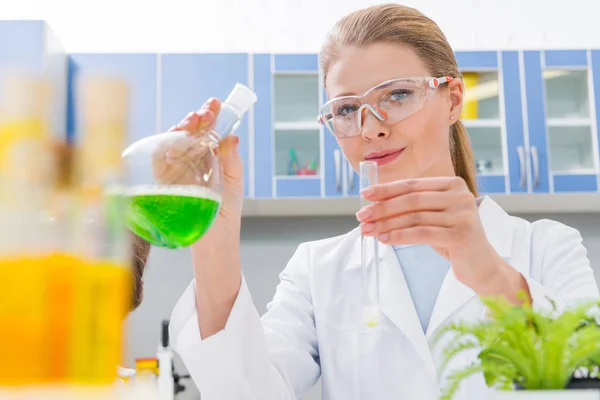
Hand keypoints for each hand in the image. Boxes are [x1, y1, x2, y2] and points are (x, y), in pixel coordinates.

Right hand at [153, 98, 243, 219]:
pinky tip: (177, 140)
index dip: (210, 116)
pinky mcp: (164, 181)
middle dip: (196, 118)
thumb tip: (233, 137)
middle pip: (190, 132)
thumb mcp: (234, 183)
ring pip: (174, 140)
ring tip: (195, 120)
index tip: (216, 104)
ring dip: (182, 128)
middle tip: (206, 111)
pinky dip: (166, 147)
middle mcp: (191, 159)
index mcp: (209, 157)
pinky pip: (160, 158)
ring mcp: (176, 169)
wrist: (215, 240)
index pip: (207, 131)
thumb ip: (233, 161)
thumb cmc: (225, 212)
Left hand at [356, 176, 509, 291]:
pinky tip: (384, 239)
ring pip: (414, 217)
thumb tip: (375, 204)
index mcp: (453, 184)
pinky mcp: (461, 235)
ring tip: (368, 230)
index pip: (412, 184)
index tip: (365, 195)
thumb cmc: (453, 239)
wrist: (482, 266)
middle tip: (361, 216)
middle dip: (382, 208)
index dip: (386, 189)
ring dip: (386, 224)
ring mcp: (463, 215)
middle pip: (411, 200)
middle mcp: (460, 196)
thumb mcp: (435, 216)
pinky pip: (421, 234)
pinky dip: (399, 236)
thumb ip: (414, 206)